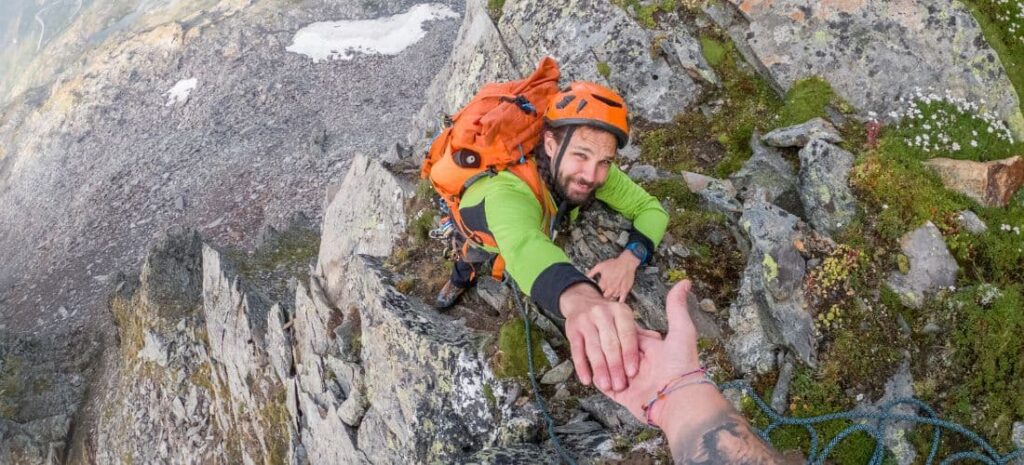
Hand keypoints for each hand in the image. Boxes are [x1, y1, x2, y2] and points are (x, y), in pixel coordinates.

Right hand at [559, 282, 639, 391]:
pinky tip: (587, 380)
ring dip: (600, 369)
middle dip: (615, 365)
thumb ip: (643, 332)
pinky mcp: (571, 331)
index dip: (629, 353)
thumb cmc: (612, 318)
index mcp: (621, 311)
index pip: (627, 334)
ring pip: (593, 349)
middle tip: (620, 384)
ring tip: (606, 385)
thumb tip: (657, 340)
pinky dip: (582, 367)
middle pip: (610, 343)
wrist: (582, 302)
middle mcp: (602, 313)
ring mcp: (585, 321)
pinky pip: (577, 351)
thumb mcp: (628, 319)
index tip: (632, 372)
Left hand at [586, 252, 640, 302]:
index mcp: (603, 283)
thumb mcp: (600, 266)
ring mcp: (618, 290)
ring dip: (610, 299)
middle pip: (604, 298)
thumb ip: (591, 272)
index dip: (595, 294)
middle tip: (601, 297)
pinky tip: (617, 303)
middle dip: (602, 298)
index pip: (596, 293)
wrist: (627, 262)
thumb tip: (585, 277)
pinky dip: (619, 302)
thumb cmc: (614, 263)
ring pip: (612, 299)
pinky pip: (621, 300)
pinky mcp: (625, 291)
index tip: (594, 294)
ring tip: (608, 298)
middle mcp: (610, 288)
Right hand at [595, 280, 700, 423]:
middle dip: (605, 345)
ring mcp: (626, 378)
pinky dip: (591, 375)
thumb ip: (677, 306)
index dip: (618, 327)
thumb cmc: (681, 363)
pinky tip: (584, 366)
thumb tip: (685, 281)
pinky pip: (599, 382)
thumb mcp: (681, 331)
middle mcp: (637, 362)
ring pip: (604, 363)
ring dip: (598, 360)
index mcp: (649, 347)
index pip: (627, 332)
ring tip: (588, 348)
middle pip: (612, 348)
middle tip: (594, 333)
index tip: (607, 317)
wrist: (677, 399)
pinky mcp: (618, 393)